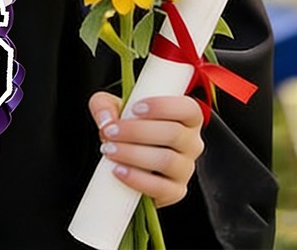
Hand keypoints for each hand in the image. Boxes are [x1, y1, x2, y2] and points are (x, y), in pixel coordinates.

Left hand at [89, 92, 204, 207]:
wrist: (127, 158)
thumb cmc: (127, 124)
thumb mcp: (113, 107)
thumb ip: (105, 105)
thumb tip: (106, 120)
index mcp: (186, 118)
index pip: (188, 108)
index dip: (163, 106)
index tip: (134, 108)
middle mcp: (191, 143)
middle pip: (174, 133)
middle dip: (137, 131)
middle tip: (110, 131)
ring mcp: (186, 169)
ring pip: (167, 161)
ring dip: (134, 155)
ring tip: (109, 150)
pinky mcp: (176, 191)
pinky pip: (162, 189)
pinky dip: (138, 180)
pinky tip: (118, 170)